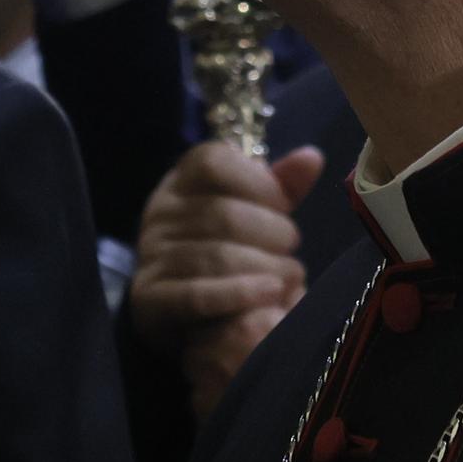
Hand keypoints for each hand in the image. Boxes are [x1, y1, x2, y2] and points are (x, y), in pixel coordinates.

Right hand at [129, 137, 324, 412]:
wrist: (179, 304)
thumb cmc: (225, 246)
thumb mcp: (251, 210)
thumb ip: (279, 186)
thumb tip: (312, 157)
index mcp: (182, 181)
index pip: (214, 163)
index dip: (259, 183)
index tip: (284, 206)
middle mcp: (161, 213)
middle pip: (223, 214)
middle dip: (272, 233)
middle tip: (292, 249)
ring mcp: (152, 255)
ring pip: (217, 256)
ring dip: (265, 268)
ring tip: (288, 277)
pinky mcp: (150, 299)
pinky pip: (198, 295)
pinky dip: (241, 294)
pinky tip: (270, 292)